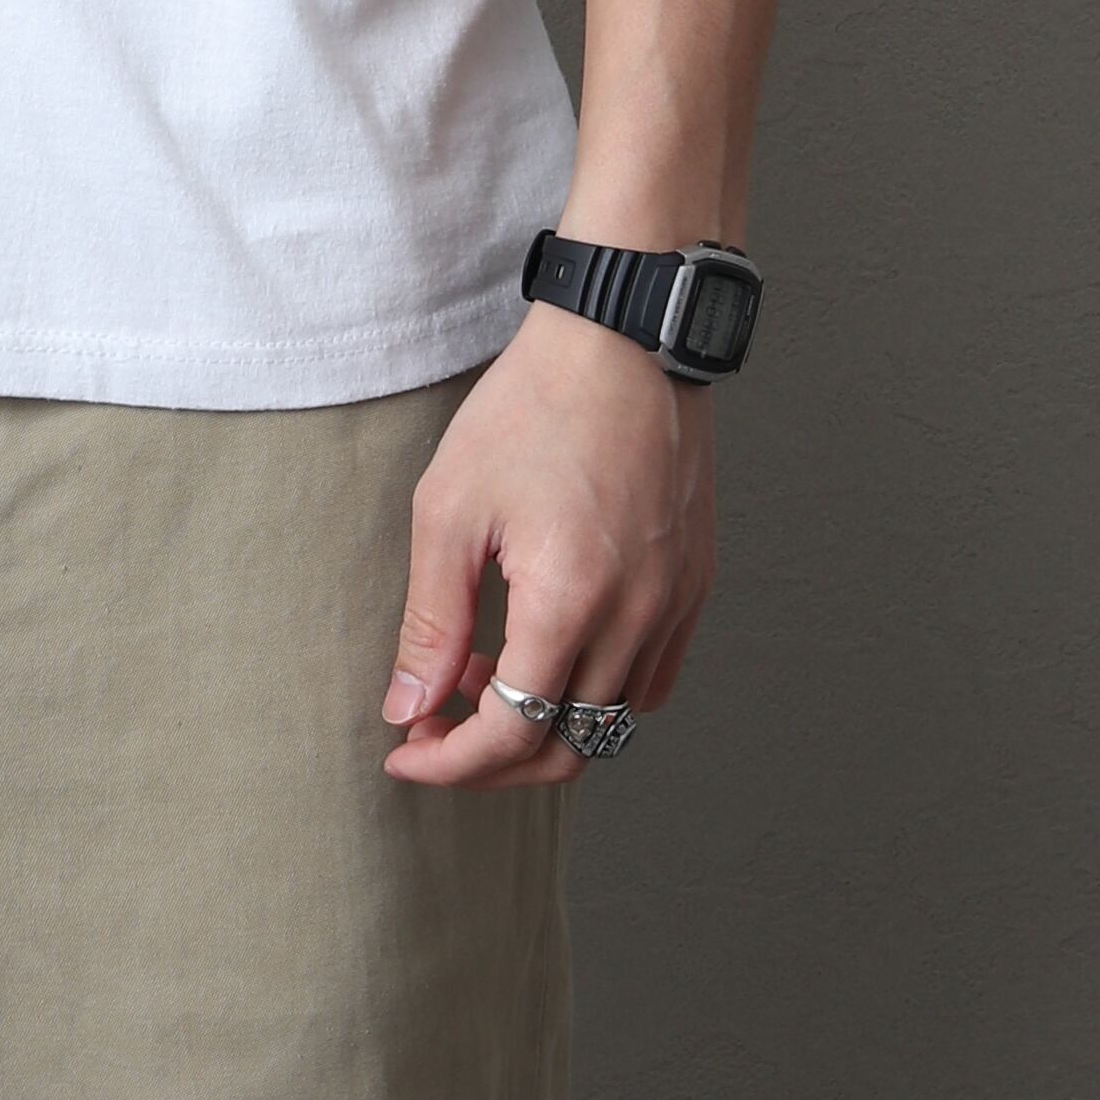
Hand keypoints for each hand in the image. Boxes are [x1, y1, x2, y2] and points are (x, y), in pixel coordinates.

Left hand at [382, 301, 712, 788]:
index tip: (404, 750)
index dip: (450, 761)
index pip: (512, 733)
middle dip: (492, 757)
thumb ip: (431, 622)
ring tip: (487, 669)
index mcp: (570, 602)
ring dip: (544, 721)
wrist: (623, 339)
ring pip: (614, 720)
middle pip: (568, 748)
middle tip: (437, 722)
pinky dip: (597, 688)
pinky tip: (549, 644)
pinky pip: (653, 678)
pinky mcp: (695, 582)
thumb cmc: (532, 407)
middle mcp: (637, 616)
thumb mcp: (450, 509)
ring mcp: (676, 602)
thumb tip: (409, 706)